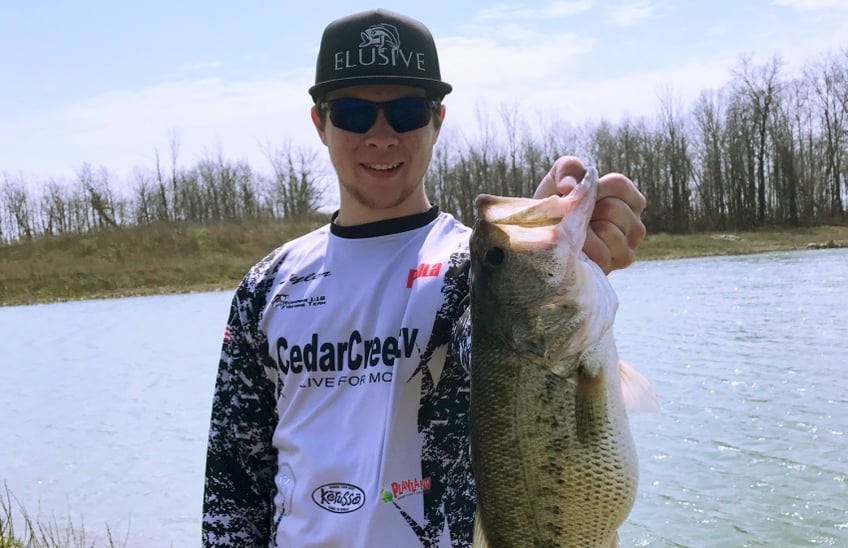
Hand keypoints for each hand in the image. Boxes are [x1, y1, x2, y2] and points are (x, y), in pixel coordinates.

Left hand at [533, 156, 645, 273]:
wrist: (543, 235)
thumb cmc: (557, 204)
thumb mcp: (559, 179)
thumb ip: (568, 169)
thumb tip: (570, 185)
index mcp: (630, 199)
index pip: (619, 185)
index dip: (594, 189)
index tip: (577, 194)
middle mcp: (635, 224)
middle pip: (614, 209)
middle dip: (587, 212)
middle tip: (576, 218)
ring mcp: (628, 247)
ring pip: (609, 231)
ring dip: (584, 231)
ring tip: (576, 232)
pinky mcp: (615, 266)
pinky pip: (601, 253)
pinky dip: (584, 248)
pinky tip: (577, 247)